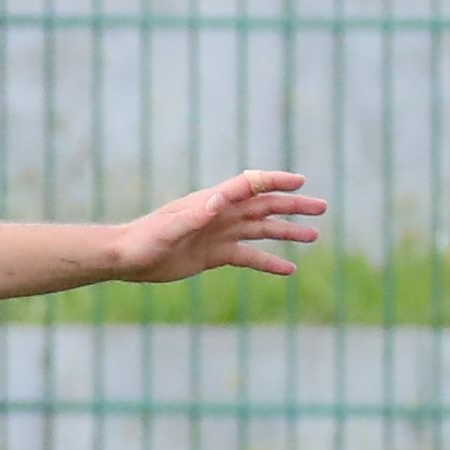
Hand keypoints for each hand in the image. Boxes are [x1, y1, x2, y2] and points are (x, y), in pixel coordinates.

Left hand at [115, 169, 323, 283]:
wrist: (127, 258)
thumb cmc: (144, 240)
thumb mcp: (169, 229)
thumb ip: (192, 217)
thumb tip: (216, 203)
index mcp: (211, 201)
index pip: (249, 185)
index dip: (274, 181)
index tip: (300, 181)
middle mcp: (220, 215)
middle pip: (263, 207)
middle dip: (293, 205)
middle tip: (321, 207)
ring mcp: (219, 234)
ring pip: (261, 230)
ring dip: (287, 232)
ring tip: (314, 236)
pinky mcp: (215, 255)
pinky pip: (249, 257)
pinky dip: (269, 262)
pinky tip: (289, 269)